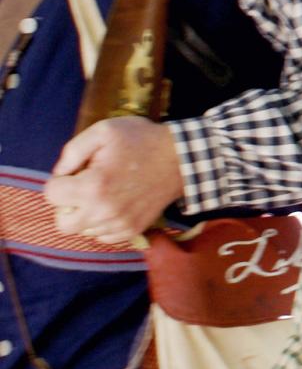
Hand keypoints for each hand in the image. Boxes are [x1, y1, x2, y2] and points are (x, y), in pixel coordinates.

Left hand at [43, 116, 183, 243]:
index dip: (61, 180)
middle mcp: (103, 211)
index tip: (78, 172)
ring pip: (84, 230)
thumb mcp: (104, 131)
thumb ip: (72, 150)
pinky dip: (104, 224)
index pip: (51, 194)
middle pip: (62, 223)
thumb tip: (60, 173)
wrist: (183, 158)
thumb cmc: (142, 141)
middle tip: (84, 189)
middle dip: (68, 205)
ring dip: (87, 214)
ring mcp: (119, 224)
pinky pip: (104, 237)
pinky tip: (115, 206)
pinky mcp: (133, 230)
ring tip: (105, 195)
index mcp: (92, 186)